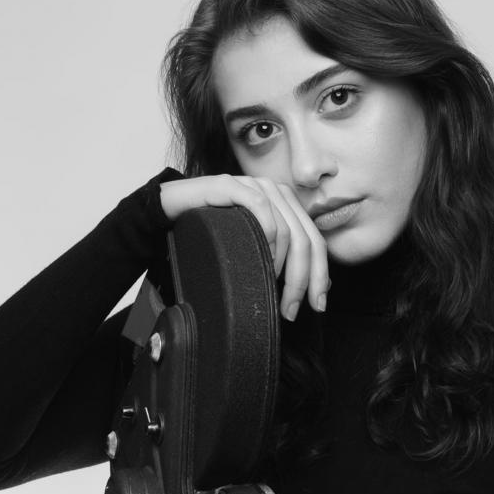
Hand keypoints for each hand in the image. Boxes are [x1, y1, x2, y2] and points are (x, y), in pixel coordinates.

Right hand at [159, 175, 329, 319]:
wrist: (171, 209)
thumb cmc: (212, 230)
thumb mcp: (253, 247)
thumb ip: (284, 259)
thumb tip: (321, 285)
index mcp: (287, 206)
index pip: (315, 241)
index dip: (321, 275)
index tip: (318, 305)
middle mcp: (276, 192)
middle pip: (305, 240)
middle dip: (302, 280)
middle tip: (291, 309)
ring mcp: (256, 186)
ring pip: (287, 231)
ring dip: (282, 267)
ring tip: (270, 288)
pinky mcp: (234, 184)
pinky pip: (260, 209)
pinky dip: (265, 238)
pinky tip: (260, 259)